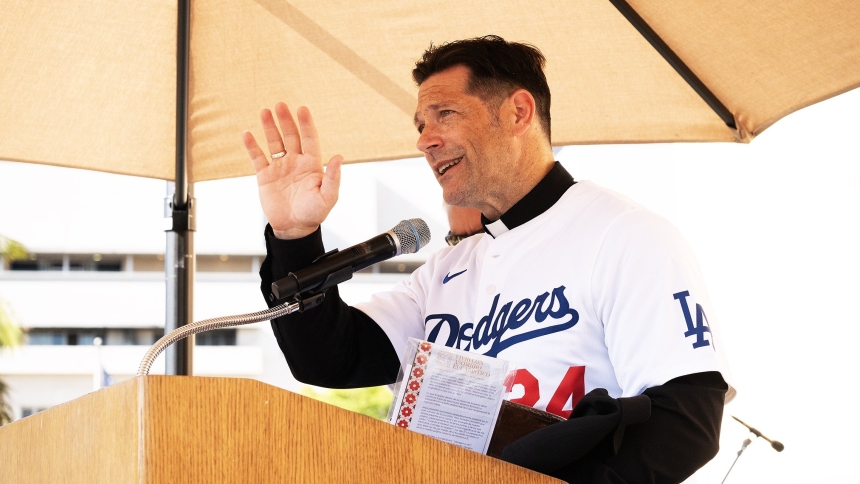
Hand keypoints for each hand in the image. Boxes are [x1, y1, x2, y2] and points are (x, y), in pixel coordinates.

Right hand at [243, 103, 341, 238]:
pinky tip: (247, 134)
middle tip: (280, 105)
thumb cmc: (314, 213)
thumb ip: (333, 178)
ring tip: (265, 112)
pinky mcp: (265, 175)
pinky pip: (258, 157)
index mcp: (311, 164)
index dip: (306, 124)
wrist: (294, 228)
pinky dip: (252, 146)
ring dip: (269, 127)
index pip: (310, 139)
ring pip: (274, 142)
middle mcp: (295, 162)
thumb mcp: (327, 197)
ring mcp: (280, 167)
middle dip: (286, 120)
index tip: (302, 109)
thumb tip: (338, 157)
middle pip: (291, 136)